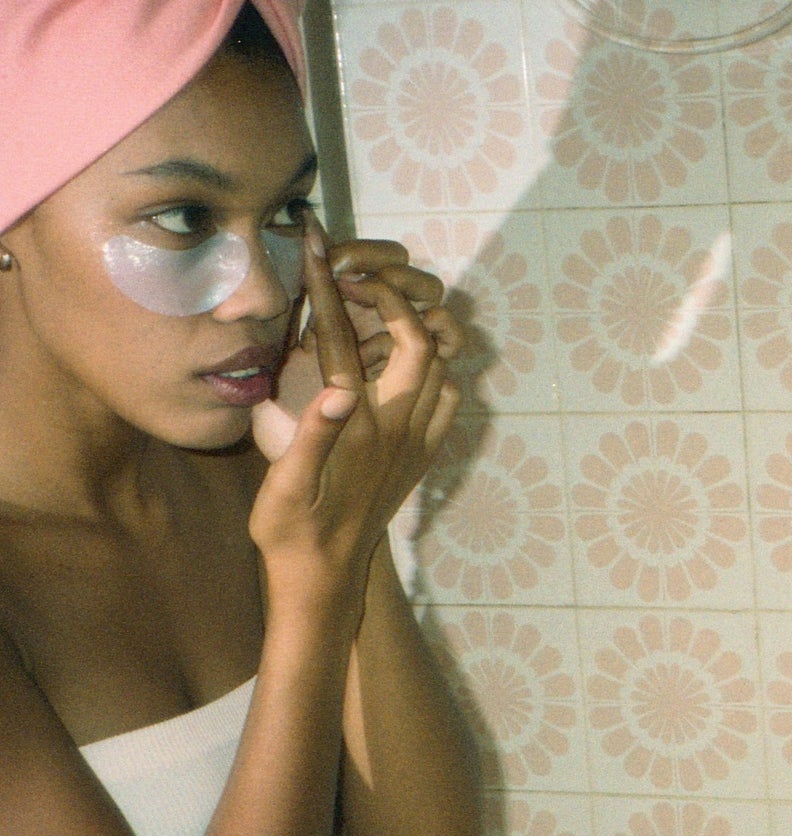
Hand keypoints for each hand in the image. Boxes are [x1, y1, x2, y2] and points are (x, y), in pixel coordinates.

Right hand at [249, 216, 460, 611]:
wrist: (326, 576)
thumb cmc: (291, 530)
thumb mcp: (285, 483)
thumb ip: (313, 434)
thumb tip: (338, 390)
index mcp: (359, 427)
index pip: (346, 342)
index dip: (329, 290)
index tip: (319, 246)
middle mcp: (399, 430)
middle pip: (419, 343)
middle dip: (393, 300)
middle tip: (356, 279)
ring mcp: (418, 443)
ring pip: (442, 369)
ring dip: (419, 330)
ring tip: (380, 312)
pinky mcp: (423, 457)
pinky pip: (449, 401)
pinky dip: (436, 370)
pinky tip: (404, 365)